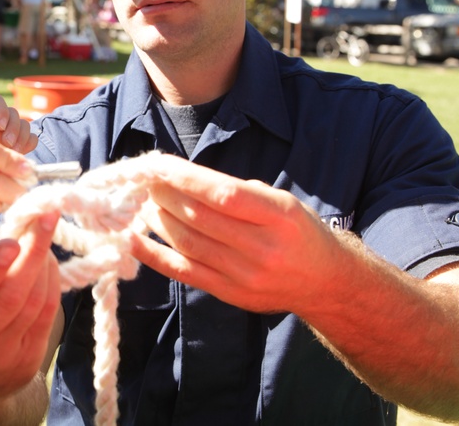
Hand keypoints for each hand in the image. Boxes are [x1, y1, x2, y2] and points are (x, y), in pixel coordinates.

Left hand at [0, 94, 36, 153]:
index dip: (1, 110)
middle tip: (8, 143)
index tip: (1, 126)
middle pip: (14, 112)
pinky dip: (29, 144)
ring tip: (14, 152)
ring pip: (25, 124)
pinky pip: (32, 139)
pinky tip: (20, 154)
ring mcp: (9, 132)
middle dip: (13, 127)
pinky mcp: (20, 144)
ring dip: (22, 136)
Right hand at [0, 212, 60, 410]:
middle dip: (31, 254)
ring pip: (32, 305)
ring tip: (45, 234)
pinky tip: (49, 263)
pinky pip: (45, 318)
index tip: (12, 241)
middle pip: (7, 299)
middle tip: (45, 219)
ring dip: (44, 265)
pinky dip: (51, 285)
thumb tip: (8, 237)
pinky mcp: (25, 365)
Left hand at [130, 154, 336, 313]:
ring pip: (187, 243)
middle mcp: (263, 247)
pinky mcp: (229, 294)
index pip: (224, 193)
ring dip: (156, 219)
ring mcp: (245, 275)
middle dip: (164, 195)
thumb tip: (183, 179)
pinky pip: (183, 272)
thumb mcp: (283, 200)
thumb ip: (238, 191)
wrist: (325, 283)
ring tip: (141, 202)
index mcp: (279, 215)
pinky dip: (153, 255)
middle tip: (143, 180)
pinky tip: (132, 238)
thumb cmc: (299, 231)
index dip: (185, 178)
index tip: (158, 164)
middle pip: (199, 218)